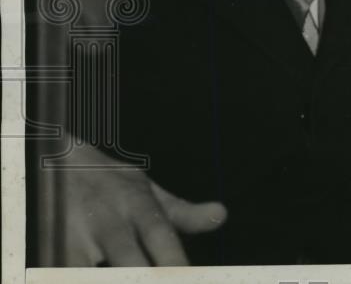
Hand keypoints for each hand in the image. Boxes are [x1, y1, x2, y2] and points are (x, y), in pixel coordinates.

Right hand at [62, 143, 226, 265]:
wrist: (51, 161)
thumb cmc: (107, 182)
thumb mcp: (146, 189)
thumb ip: (182, 212)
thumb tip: (221, 216)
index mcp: (137, 205)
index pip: (161, 237)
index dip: (175, 264)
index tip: (187, 279)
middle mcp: (107, 221)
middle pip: (129, 264)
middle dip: (142, 278)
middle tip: (158, 282)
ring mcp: (73, 238)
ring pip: (89, 272)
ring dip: (102, 275)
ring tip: (113, 272)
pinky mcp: (46, 250)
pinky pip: (62, 271)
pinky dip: (75, 272)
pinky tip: (90, 272)